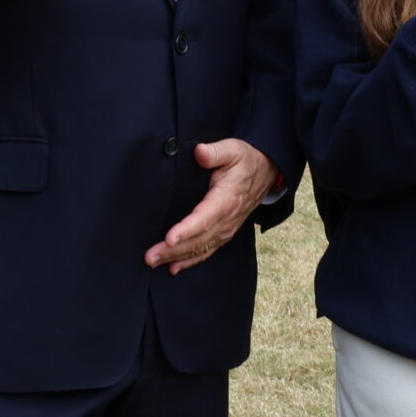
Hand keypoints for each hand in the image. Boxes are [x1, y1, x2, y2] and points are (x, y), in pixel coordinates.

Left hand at [145, 137, 275, 274]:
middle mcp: (226, 219)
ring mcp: (226, 229)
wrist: (266, 172)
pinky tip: (173, 267)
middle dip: (172, 250)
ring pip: (200, 249)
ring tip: (153, 262)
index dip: (186, 230)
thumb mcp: (232, 149)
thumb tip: (200, 152)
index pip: (204, 218)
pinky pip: (207, 251)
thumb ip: (215, 152)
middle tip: (149, 257)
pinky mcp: (224, 233)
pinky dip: (190, 261)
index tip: (169, 238)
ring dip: (176, 257)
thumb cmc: (245, 160)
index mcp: (226, 199)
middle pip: (197, 239)